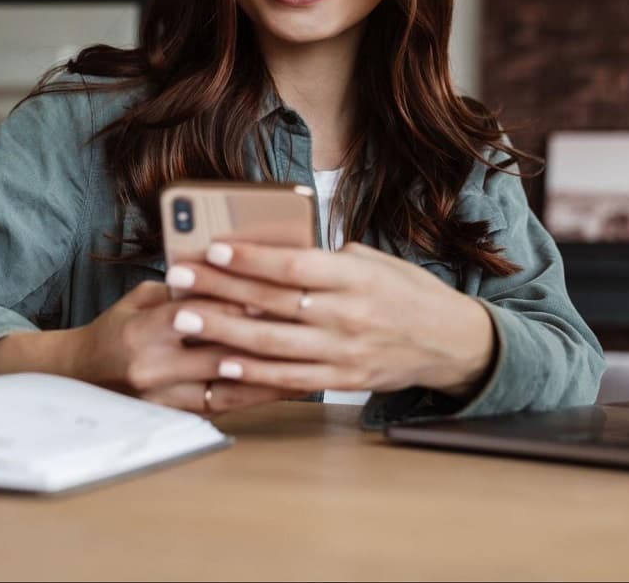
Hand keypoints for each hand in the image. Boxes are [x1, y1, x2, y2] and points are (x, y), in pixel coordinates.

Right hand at [0, 280, 296, 414]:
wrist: (79, 377)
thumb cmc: (115, 330)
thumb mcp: (139, 299)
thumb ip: (181, 290)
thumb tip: (229, 273)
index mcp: (142, 331)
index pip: (197, 313)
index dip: (236, 303)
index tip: (272, 292)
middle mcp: (152, 368)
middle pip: (218, 351)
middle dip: (262, 337)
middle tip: (302, 326)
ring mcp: (162, 399)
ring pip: (226, 385)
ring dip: (267, 373)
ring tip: (306, 361)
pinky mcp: (172, 417)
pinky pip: (221, 407)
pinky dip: (253, 396)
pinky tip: (282, 387)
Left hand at [162, 241, 496, 398]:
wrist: (451, 342)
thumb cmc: (407, 293)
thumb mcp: (375, 263)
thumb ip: (328, 259)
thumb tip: (276, 250)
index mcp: (355, 278)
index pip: (294, 266)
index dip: (251, 258)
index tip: (212, 247)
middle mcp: (349, 315)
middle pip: (273, 302)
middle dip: (219, 288)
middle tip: (178, 277)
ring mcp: (345, 352)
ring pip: (274, 343)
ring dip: (224, 331)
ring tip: (185, 318)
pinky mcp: (343, 380)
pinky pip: (291, 379)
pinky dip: (256, 373)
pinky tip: (223, 364)